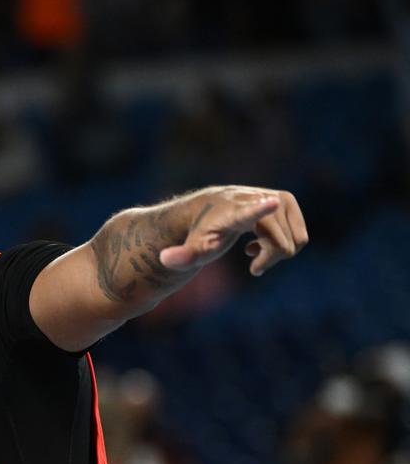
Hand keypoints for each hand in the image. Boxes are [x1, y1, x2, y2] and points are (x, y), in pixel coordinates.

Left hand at [158, 186, 307, 276]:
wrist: (208, 208)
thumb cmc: (200, 232)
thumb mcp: (192, 249)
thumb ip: (181, 256)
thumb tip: (164, 259)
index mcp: (233, 213)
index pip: (249, 211)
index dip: (260, 209)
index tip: (270, 202)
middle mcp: (257, 200)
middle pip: (282, 244)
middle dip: (270, 260)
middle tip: (253, 265)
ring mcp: (275, 198)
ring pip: (295, 240)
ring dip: (278, 252)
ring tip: (255, 250)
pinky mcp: (285, 199)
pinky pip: (299, 234)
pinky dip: (286, 243)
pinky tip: (263, 241)